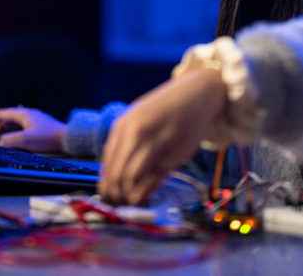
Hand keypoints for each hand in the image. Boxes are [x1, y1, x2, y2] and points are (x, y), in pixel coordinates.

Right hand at [0, 107, 67, 152]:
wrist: (67, 138)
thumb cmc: (48, 138)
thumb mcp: (26, 140)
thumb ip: (10, 140)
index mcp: (23, 114)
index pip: (1, 114)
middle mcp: (28, 114)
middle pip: (6, 116)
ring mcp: (34, 119)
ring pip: (13, 120)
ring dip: (3, 127)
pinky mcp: (39, 125)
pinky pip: (21, 125)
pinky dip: (12, 130)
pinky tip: (12, 137)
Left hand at [99, 68, 227, 205]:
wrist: (197, 95)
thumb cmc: (165, 108)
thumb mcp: (137, 117)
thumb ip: (125, 142)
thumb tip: (113, 175)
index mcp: (123, 126)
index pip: (106, 166)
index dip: (105, 188)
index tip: (108, 199)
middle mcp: (136, 135)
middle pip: (116, 176)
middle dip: (114, 197)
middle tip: (119, 207)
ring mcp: (156, 145)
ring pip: (131, 181)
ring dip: (129, 199)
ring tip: (132, 204)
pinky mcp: (174, 155)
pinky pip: (153, 181)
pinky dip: (146, 194)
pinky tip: (146, 197)